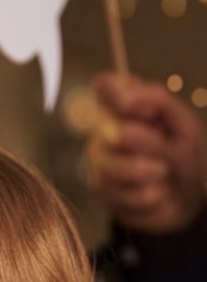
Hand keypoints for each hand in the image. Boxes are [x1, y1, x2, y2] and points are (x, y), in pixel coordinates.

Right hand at [86, 72, 206, 233]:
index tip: (148, 112)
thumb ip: (159, 104)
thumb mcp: (182, 123)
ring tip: (163, 172)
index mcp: (123, 103)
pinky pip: (126, 193)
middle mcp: (102, 128)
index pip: (106, 86)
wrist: (181, 195)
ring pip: (120, 167)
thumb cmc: (180, 152)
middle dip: (151, 145)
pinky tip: (155, 191)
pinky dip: (151, 194)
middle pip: (117, 133)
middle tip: (165, 149)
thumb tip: (130, 103)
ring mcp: (98, 159)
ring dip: (153, 172)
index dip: (122, 98)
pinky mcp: (100, 189)